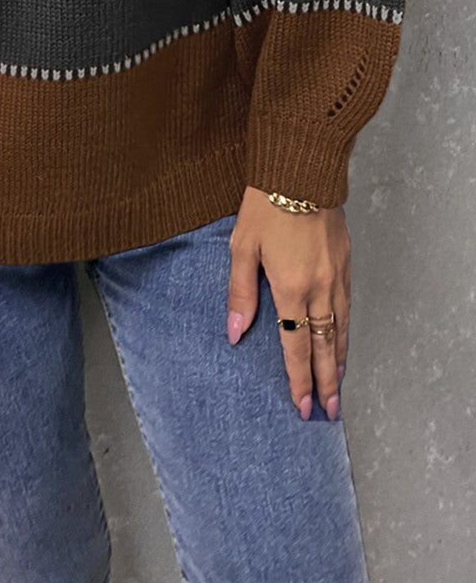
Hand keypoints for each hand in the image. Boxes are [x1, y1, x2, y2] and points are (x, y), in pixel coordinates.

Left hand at [227, 186, 348, 420]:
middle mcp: (319, 287)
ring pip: (341, 329)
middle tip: (327, 411)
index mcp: (291, 287)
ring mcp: (337, 275)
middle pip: (325, 345)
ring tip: (337, 385)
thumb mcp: (242, 248)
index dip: (298, 378)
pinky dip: (346, 330)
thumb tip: (235, 334)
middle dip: (325, 382)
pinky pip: (347, 307)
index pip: (295, 345)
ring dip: (340, 360)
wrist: (301, 171)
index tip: (301, 405)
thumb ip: (241, 293)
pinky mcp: (346, 262)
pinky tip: (342, 340)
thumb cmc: (265, 206)